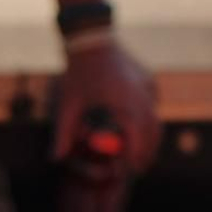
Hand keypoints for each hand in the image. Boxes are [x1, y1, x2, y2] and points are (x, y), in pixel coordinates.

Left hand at [52, 36, 161, 175]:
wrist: (91, 39)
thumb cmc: (79, 72)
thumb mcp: (69, 104)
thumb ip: (64, 133)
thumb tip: (56, 159)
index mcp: (125, 102)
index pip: (137, 138)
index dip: (134, 157)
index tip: (127, 171)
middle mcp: (142, 95)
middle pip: (153, 132)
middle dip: (147, 153)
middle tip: (137, 169)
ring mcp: (148, 86)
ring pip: (156, 120)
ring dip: (150, 139)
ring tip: (140, 155)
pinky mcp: (148, 80)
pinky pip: (152, 106)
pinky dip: (148, 121)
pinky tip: (140, 131)